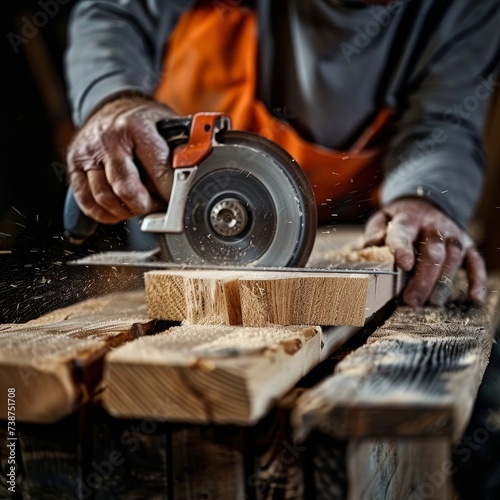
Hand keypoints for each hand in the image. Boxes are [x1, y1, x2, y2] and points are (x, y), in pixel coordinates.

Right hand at [66, 95, 175, 223]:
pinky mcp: (74, 164)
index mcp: (136, 127)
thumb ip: (179, 150)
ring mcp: (88, 152)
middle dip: (144, 205)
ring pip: (104, 197)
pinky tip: (117, 211)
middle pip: (126, 188)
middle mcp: (109, 139)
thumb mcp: (165, 125)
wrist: (111, 104)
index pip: (157, 170)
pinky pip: (86, 200)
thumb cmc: (141, 120)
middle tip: (154, 206)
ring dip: (124, 211)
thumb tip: (193, 177)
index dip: (170, 192)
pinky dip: (103, 213)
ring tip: (137, 206)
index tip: (178, 202)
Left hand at [364, 198, 486, 306]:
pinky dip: (477, 280)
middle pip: (432, 252)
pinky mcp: (467, 244)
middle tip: (411, 301)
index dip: (403, 249)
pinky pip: (475, 261)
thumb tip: (372, 245)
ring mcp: (452, 235)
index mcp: (407, 219)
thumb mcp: (382, 219)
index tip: (403, 264)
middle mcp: (433, 226)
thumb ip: (375, 232)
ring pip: (453, 258)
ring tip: (431, 303)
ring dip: (443, 283)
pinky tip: (474, 298)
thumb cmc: (398, 220)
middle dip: (422, 279)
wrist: (425, 205)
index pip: (404, 233)